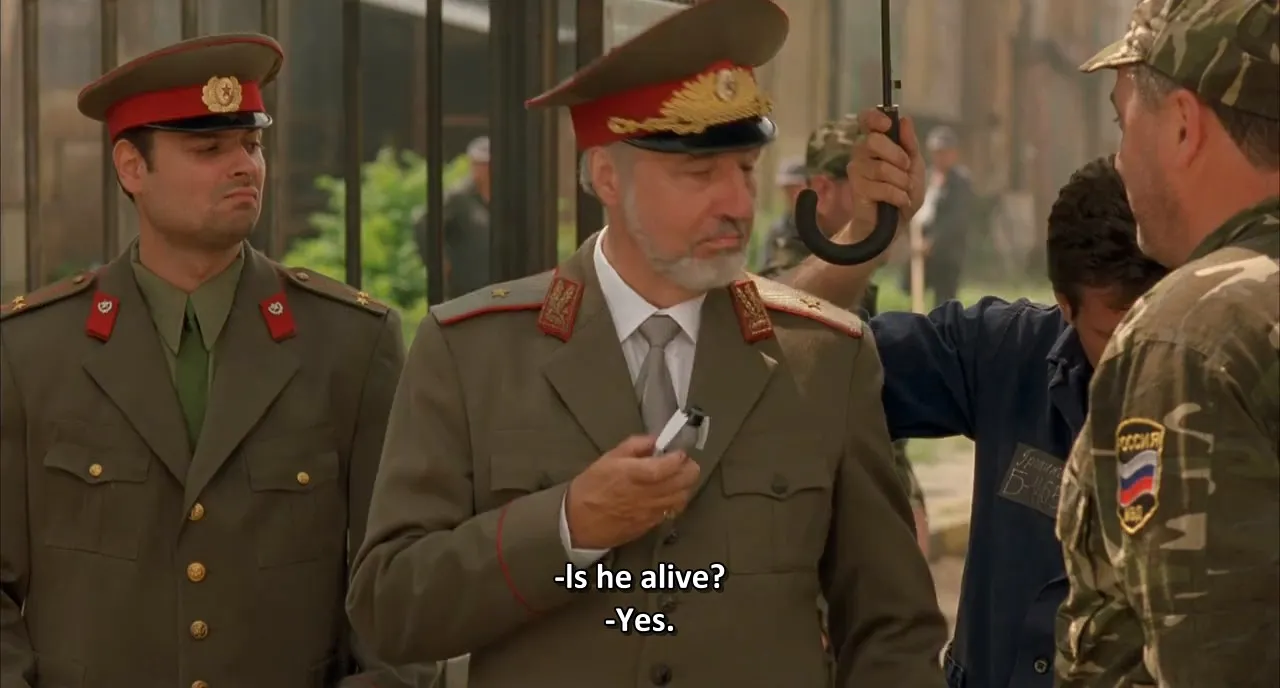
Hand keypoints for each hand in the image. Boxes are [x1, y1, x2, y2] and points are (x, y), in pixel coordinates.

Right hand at [565, 435, 700, 549]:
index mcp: (633, 475)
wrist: (578, 522)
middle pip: (683, 482)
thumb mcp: (608, 458)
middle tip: (683, 462)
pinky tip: (670, 494)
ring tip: (678, 478)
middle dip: (689, 469)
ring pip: (683, 498)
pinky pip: (673, 511)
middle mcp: (646, 494)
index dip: (679, 458)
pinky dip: (677, 500)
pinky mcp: (651, 524)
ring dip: (685, 485)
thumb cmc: (591, 487)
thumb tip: (655, 440)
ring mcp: (651, 512)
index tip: (679, 452)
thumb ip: (634, 446)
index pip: (667, 467)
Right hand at [843, 109, 926, 240]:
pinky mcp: (857, 190)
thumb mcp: (915, 166)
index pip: (866, 120)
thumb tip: (905, 120)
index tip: (888, 125)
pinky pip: (881, 187)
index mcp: (876, 142)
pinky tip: (899, 201)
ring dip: (900, 181)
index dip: (874, 118)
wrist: (894, 225)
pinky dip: (897, 196)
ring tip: (903, 190)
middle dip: (897, 156)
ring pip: (880, 167)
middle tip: (906, 168)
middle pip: (873, 141)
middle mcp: (862, 153)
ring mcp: (857, 171)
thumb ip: (910, 144)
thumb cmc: (903, 193)